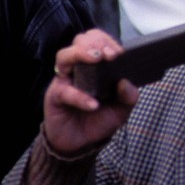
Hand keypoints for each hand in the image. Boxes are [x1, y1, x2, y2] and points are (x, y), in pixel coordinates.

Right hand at [43, 30, 137, 156]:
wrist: (82, 143)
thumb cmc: (100, 119)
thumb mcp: (122, 109)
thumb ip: (129, 96)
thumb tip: (126, 83)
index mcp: (98, 65)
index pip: (99, 40)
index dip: (108, 41)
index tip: (120, 52)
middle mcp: (80, 67)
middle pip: (81, 40)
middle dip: (96, 42)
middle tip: (110, 54)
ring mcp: (66, 80)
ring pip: (65, 56)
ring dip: (81, 53)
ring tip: (97, 60)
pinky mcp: (55, 96)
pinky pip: (65, 91)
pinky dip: (80, 96)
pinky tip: (93, 104)